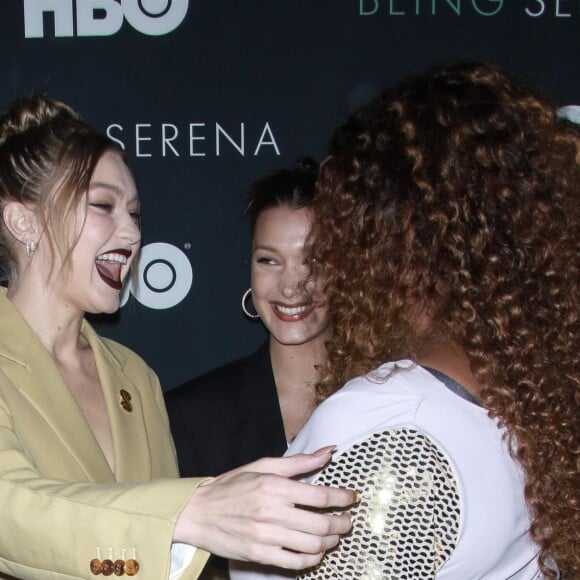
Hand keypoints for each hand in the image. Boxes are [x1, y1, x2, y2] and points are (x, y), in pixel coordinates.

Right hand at [175, 448, 353, 569]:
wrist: (198, 512)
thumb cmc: (232, 485)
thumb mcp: (263, 465)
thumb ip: (299, 461)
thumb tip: (328, 451)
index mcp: (274, 486)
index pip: (321, 496)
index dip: (343, 498)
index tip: (351, 497)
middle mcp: (272, 512)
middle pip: (321, 524)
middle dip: (342, 523)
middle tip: (347, 520)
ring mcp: (266, 536)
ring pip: (313, 545)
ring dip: (331, 541)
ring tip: (334, 535)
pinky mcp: (260, 555)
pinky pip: (296, 562)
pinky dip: (313, 558)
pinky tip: (316, 551)